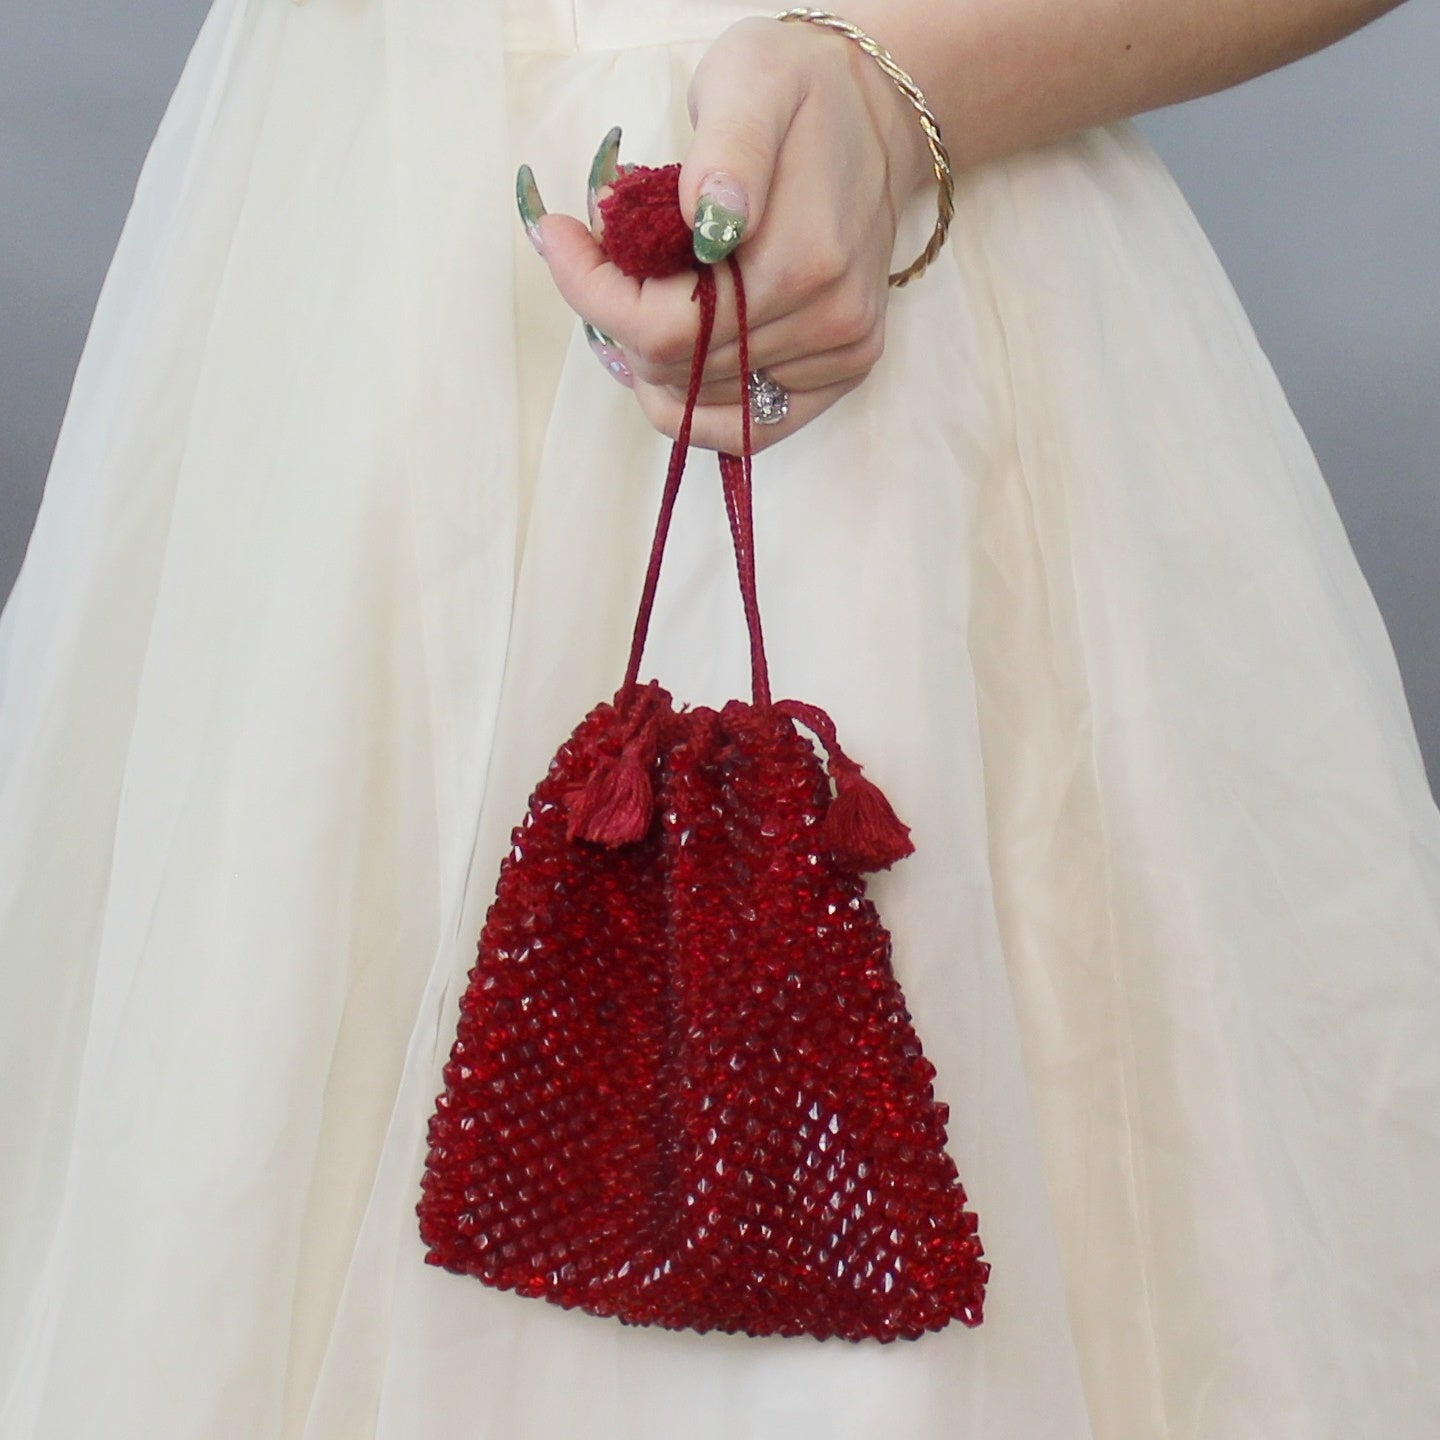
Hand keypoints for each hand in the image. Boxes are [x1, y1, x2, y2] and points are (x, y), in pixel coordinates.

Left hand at [516, 16, 930, 452]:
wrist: (873, 117)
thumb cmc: (799, 90)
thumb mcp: (753, 78)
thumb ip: (729, 149)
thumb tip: (707, 218)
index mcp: (805, 259)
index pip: (664, 328)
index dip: (593, 293)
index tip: (562, 236)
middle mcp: (829, 322)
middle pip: (675, 367)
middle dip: (619, 312)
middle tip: (609, 251)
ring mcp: (839, 356)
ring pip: (697, 397)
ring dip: (651, 348)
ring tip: (652, 282)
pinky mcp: (840, 374)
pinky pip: (746, 428)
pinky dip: (694, 403)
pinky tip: (677, 352)